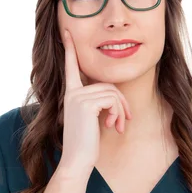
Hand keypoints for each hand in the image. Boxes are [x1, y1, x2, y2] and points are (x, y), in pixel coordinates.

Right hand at [58, 29, 131, 175]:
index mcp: (71, 94)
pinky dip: (118, 113)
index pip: (71, 67)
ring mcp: (78, 97)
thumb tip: (113, 97)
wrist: (77, 160)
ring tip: (119, 126)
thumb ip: (97, 102)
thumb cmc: (87, 143)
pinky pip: (112, 99)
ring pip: (112, 93)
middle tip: (125, 121)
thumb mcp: (92, 119)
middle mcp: (72, 92)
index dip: (70, 49)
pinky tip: (113, 126)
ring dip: (121, 110)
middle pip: (107, 85)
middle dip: (121, 103)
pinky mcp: (85, 103)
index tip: (67, 32)